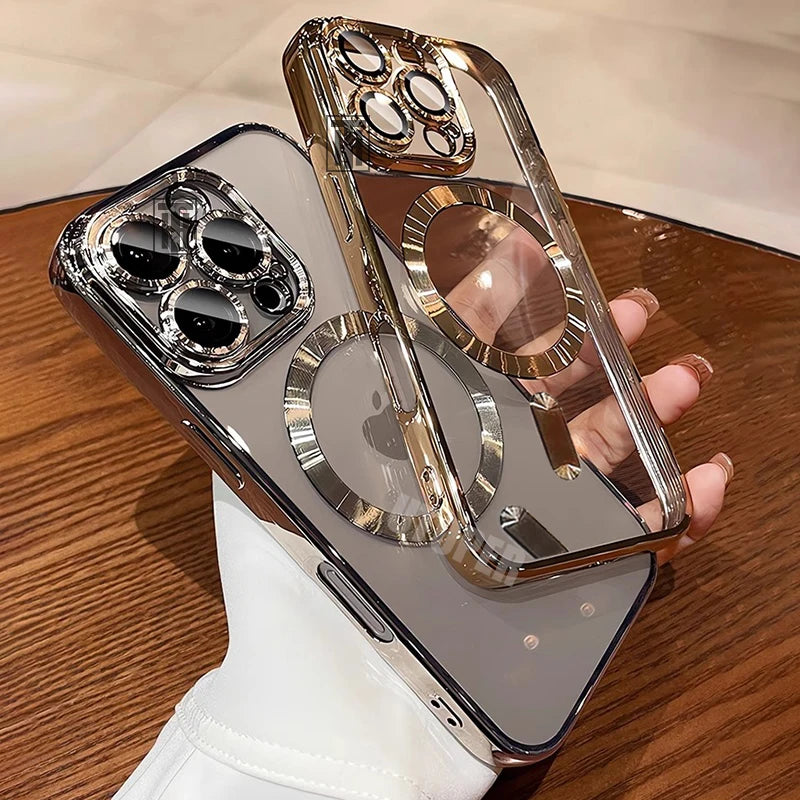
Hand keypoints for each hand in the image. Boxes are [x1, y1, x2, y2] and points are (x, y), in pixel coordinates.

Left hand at [445, 227, 732, 564]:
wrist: (436, 592)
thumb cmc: (419, 493)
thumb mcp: (433, 395)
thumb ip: (464, 325)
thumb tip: (496, 247)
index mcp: (499, 423)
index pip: (538, 365)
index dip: (566, 322)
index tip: (579, 284)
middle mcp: (539, 456)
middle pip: (585, 395)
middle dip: (616, 353)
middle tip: (640, 312)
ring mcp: (574, 500)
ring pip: (624, 455)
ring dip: (657, 412)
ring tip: (686, 378)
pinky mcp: (603, 549)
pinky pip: (647, 533)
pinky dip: (685, 511)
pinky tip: (710, 482)